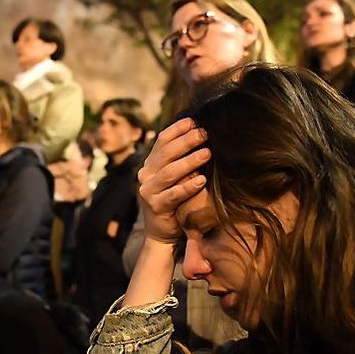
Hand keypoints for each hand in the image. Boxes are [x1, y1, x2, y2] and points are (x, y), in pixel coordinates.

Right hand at [136, 118, 208, 244]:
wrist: (161, 233)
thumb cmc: (174, 201)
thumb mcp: (174, 177)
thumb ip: (180, 159)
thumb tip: (199, 133)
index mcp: (151, 164)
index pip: (162, 140)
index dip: (178, 129)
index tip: (195, 120)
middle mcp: (146, 175)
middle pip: (166, 153)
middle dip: (186, 141)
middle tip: (205, 134)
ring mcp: (148, 191)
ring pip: (170, 172)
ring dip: (189, 161)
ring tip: (207, 153)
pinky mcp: (156, 207)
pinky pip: (174, 194)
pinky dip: (188, 187)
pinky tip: (202, 180)